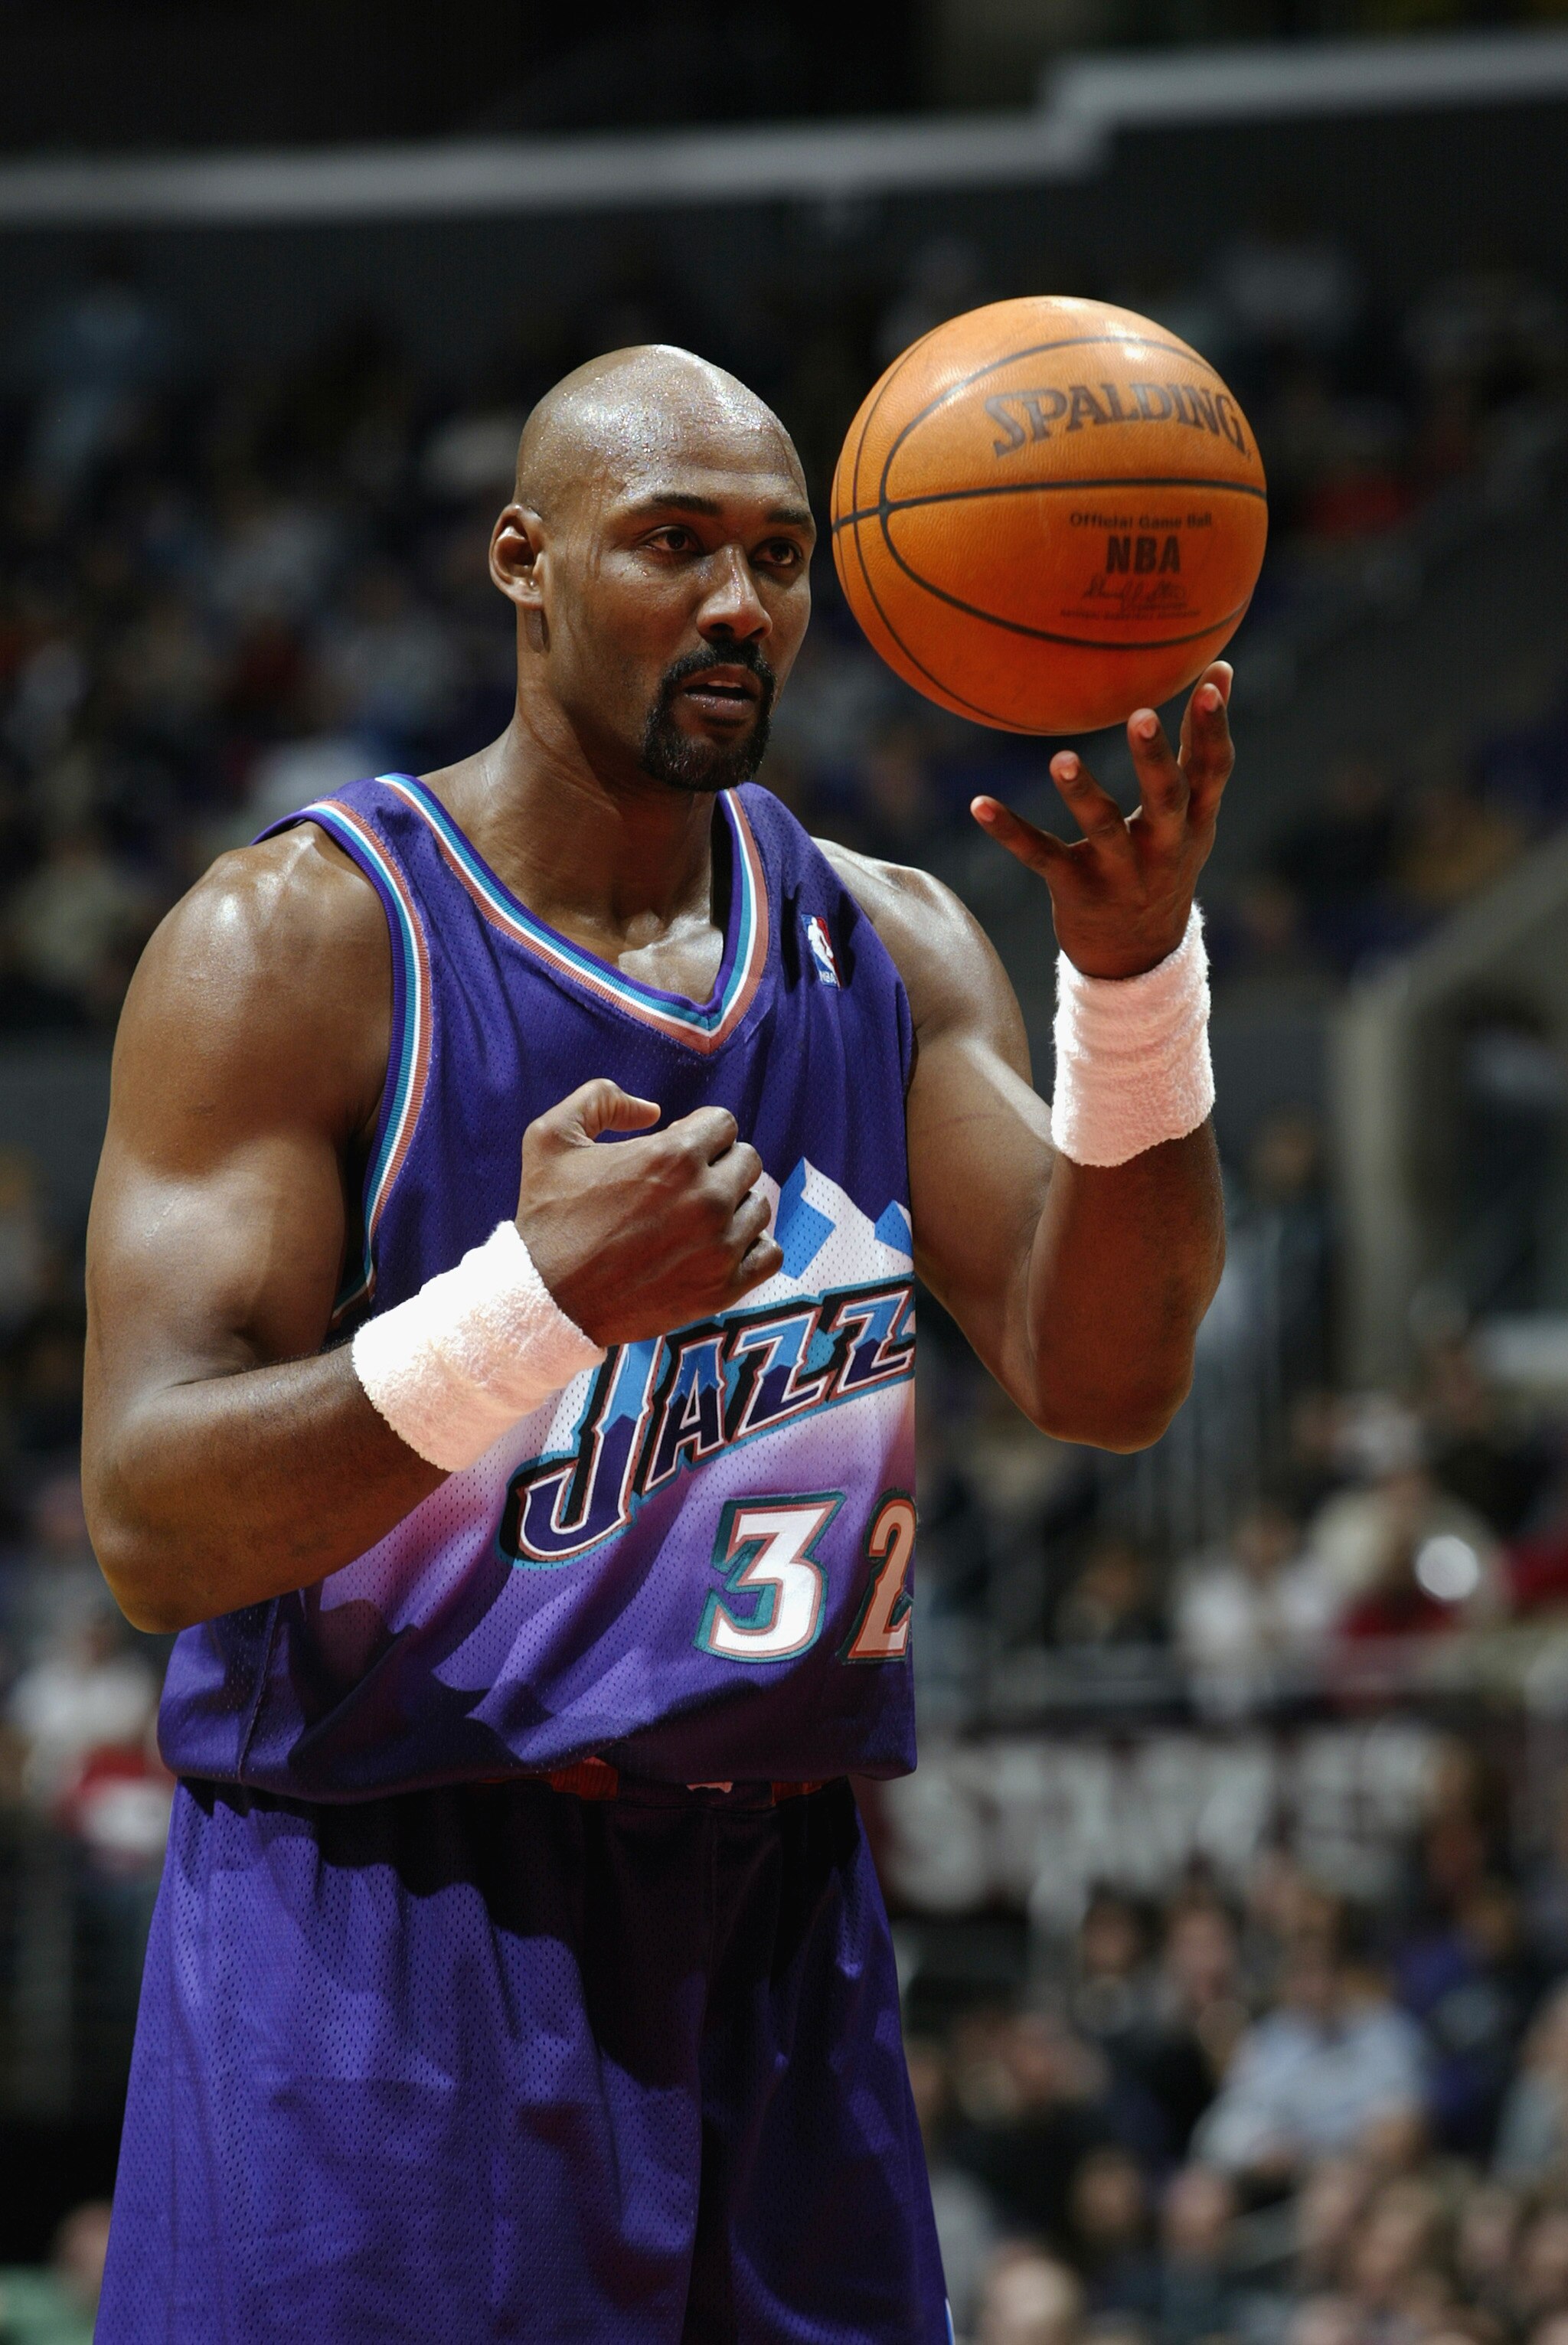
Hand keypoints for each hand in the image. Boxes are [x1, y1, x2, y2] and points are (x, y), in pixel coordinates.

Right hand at [514, 1080, 782, 1345]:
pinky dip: (751, 1248)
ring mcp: (720, 1245)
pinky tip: (718, 1248)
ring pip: (759, 1206)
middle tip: (681, 1187)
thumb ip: (600, 1100)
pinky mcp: (724, 1288)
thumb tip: (651, 1109)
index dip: (698, 1132)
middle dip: (718, 1165)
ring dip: (733, 1207)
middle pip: (747, 1160)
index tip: (673, 1152)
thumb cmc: (548, 1218)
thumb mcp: (551, 1137)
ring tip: (693, 1222)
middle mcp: (707, 1197)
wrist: (546, 1299)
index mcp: (675, 1154)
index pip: (724, 1123)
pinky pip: (769, 1254)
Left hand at [970, 660, 1233, 978]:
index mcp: (1195, 822)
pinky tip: (978, 804)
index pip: (1213, 771)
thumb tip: (1220, 667)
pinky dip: (1009, 831)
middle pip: (1166, 800)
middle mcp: (1164, 848)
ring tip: (1061, 759)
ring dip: (1083, 795)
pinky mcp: (1076, 890)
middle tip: (1142, 716)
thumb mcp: (1193, 815)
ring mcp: (1120, 873)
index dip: (1214, 728)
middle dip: (1155, 760)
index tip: (1213, 682)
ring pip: (1104, 831)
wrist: (1136, 955)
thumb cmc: (1163, 861)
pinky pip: (1040, 856)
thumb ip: (1200, 748)